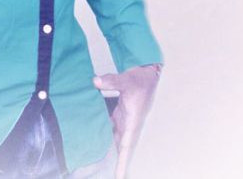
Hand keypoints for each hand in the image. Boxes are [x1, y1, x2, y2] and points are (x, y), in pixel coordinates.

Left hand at [93, 64, 161, 178]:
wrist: (146, 73)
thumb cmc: (140, 79)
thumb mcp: (127, 80)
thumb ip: (111, 81)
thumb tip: (95, 82)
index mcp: (133, 121)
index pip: (127, 146)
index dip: (123, 162)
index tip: (120, 177)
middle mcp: (129, 124)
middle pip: (122, 148)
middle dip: (117, 164)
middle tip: (113, 177)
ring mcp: (125, 120)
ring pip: (116, 140)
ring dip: (111, 152)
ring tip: (104, 167)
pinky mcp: (120, 115)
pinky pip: (111, 129)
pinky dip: (105, 135)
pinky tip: (96, 140)